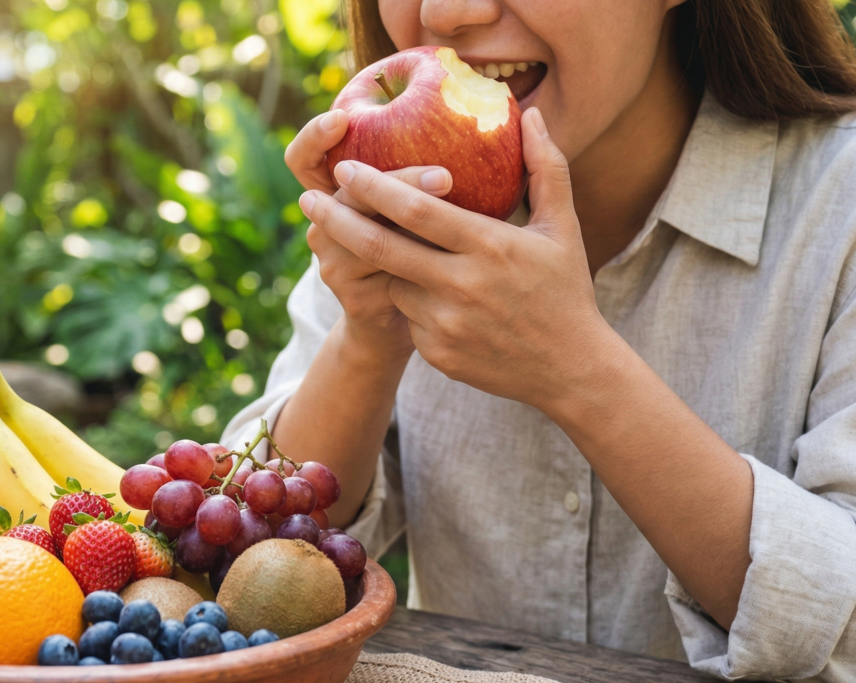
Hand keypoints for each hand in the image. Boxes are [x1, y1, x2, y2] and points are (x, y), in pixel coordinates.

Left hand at [297, 108, 613, 411]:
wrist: (571, 370)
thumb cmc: (565, 289)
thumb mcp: (563, 227)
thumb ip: (546, 167)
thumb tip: (529, 115)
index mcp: (491, 246)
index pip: (417, 210)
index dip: (375, 188)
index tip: (345, 169)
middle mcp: (462, 285)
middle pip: (381, 247)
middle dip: (337, 220)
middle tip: (308, 200)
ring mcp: (446, 324)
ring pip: (392, 282)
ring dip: (390, 267)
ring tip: (415, 259)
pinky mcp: (436, 353)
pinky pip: (407, 317)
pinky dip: (412, 302)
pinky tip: (441, 303)